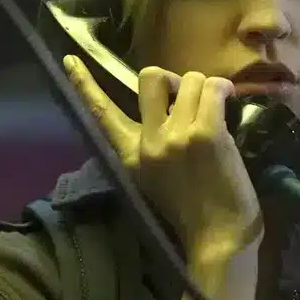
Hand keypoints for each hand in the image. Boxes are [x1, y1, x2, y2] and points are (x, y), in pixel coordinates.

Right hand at [64, 55, 261, 261]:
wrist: (218, 239)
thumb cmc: (192, 211)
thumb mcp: (154, 179)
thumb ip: (152, 145)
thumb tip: (168, 108)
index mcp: (130, 154)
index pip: (100, 113)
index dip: (84, 84)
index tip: (70, 61)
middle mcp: (148, 142)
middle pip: (150, 78)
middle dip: (173, 79)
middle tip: (189, 98)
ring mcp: (176, 136)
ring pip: (190, 79)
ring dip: (206, 88)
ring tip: (216, 110)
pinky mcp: (206, 134)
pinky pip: (213, 89)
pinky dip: (223, 90)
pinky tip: (228, 102)